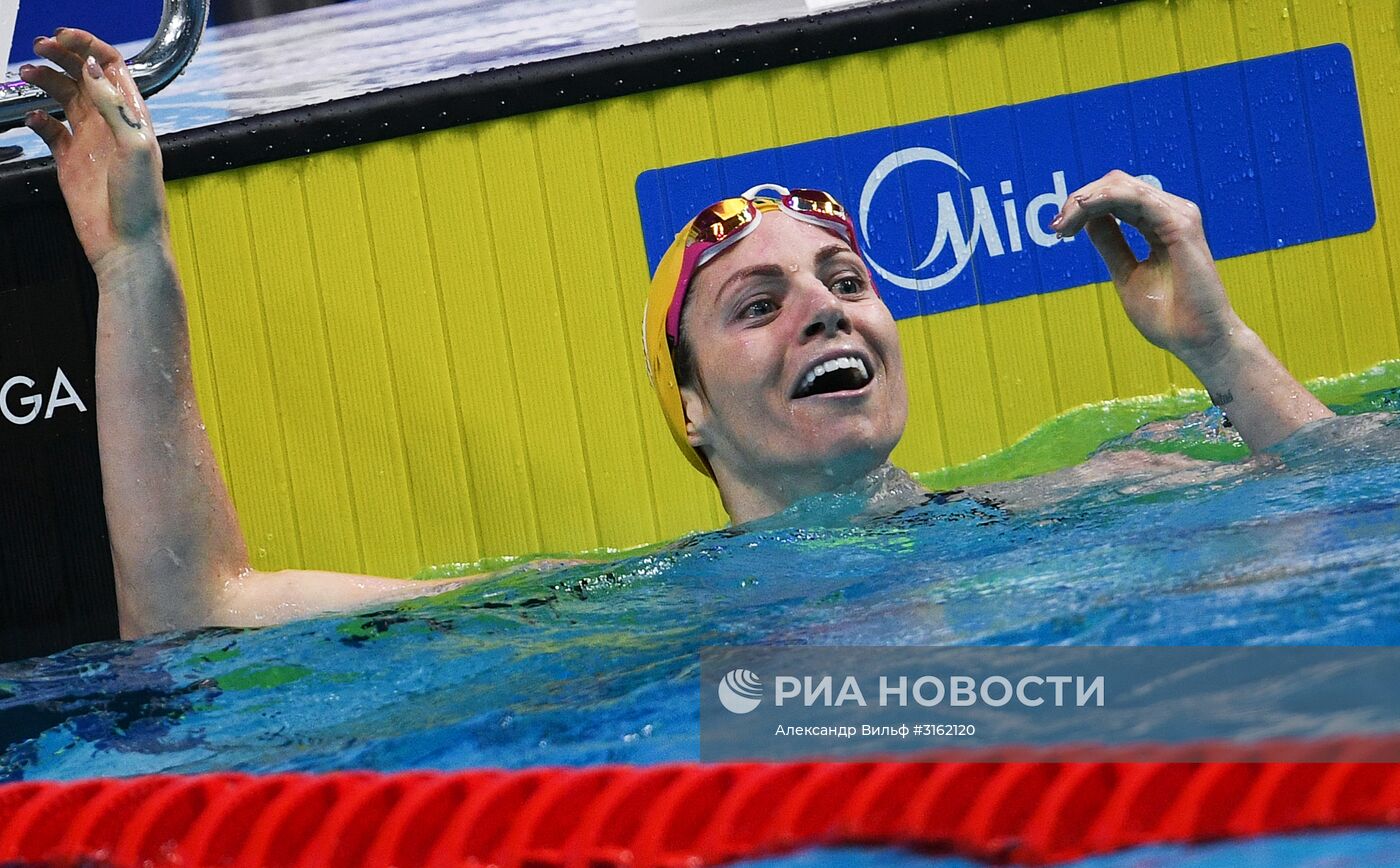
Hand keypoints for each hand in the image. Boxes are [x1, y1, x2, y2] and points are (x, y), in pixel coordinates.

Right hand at [19, 28, 166, 271]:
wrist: (127, 245)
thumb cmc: (142, 201)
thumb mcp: (135, 145)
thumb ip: (113, 105)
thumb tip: (92, 67)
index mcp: (133, 116)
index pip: (112, 68)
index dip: (90, 47)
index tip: (65, 37)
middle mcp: (111, 125)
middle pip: (84, 76)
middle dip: (62, 56)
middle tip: (40, 46)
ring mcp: (89, 142)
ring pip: (64, 98)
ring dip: (46, 81)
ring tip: (28, 72)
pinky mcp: (69, 162)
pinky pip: (51, 131)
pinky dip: (39, 119)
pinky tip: (34, 118)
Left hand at [1050, 170, 1240, 371]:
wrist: (1197, 340)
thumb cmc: (1168, 316)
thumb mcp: (1126, 273)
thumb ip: (1111, 244)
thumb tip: (1087, 221)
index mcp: (1158, 224)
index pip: (1116, 197)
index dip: (1083, 207)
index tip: (1058, 231)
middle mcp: (1170, 212)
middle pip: (1115, 185)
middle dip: (1078, 201)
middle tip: (1056, 227)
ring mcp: (1177, 214)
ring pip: (1120, 186)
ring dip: (1084, 200)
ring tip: (1063, 224)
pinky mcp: (1180, 222)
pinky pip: (1134, 197)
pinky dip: (1102, 200)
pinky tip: (1081, 214)